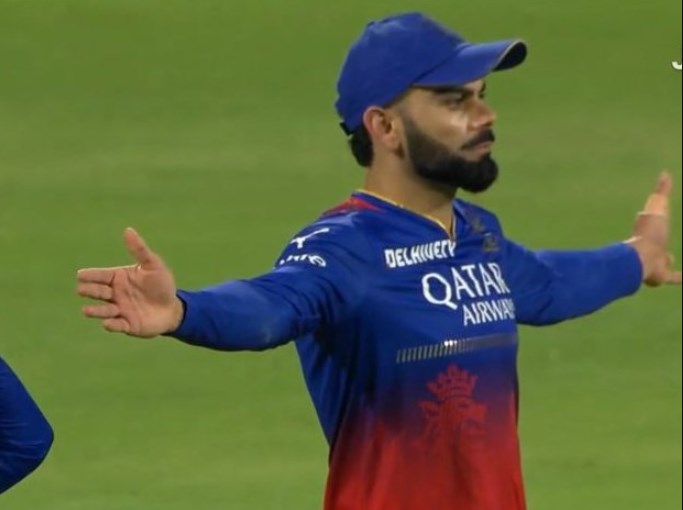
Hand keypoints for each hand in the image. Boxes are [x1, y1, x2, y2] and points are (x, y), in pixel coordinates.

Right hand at [77, 228, 184, 336]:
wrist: (173, 308)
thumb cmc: (161, 284)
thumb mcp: (153, 265)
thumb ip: (140, 249)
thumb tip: (128, 230)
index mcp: (118, 278)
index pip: (100, 275)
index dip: (90, 275)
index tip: (81, 275)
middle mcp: (115, 294)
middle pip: (98, 292)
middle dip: (89, 291)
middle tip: (82, 289)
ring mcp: (120, 310)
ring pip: (104, 310)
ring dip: (96, 311)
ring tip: (86, 311)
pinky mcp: (127, 325)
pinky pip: (117, 325)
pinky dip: (111, 325)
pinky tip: (107, 323)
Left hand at [626, 172, 681, 286]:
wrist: (644, 258)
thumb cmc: (649, 232)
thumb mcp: (657, 207)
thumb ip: (661, 191)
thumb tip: (665, 173)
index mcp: (646, 231)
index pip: (650, 223)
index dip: (652, 220)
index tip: (653, 217)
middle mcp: (649, 247)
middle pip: (655, 245)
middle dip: (658, 244)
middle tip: (662, 244)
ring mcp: (655, 262)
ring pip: (662, 262)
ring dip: (666, 262)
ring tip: (670, 260)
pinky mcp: (662, 276)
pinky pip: (674, 277)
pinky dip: (680, 277)